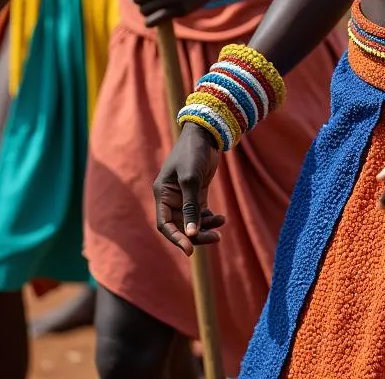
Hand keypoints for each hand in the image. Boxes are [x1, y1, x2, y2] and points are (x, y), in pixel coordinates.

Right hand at [153, 123, 225, 255]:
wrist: (207, 133)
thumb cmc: (193, 153)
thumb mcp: (191, 180)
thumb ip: (190, 207)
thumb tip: (190, 234)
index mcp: (162, 194)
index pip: (165, 225)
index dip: (176, 239)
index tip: (189, 251)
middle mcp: (171, 198)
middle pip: (180, 226)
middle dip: (196, 235)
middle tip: (215, 238)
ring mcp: (185, 196)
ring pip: (192, 221)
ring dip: (205, 227)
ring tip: (221, 225)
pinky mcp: (198, 192)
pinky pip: (201, 213)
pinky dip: (210, 218)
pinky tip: (221, 218)